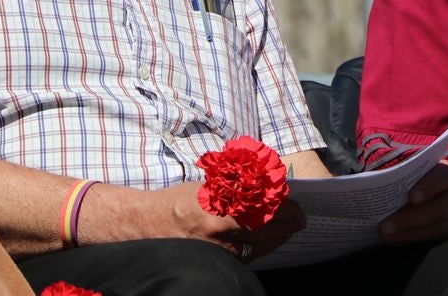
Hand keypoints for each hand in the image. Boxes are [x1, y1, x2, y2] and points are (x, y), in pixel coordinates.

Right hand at [82, 181, 304, 261]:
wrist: (146, 224)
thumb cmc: (176, 200)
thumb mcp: (206, 187)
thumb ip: (234, 188)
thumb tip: (265, 186)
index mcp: (218, 211)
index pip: (263, 212)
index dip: (284, 209)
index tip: (296, 204)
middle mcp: (220, 234)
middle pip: (266, 233)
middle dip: (288, 226)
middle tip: (301, 218)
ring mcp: (217, 251)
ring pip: (259, 248)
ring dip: (278, 238)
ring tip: (291, 228)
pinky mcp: (215, 261)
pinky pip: (246, 257)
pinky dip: (261, 248)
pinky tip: (270, 240)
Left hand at [379, 161, 447, 244]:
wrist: (422, 202)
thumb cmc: (408, 184)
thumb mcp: (403, 174)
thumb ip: (393, 175)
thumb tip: (369, 182)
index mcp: (446, 172)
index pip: (445, 175)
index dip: (430, 185)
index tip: (411, 197)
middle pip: (442, 207)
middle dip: (411, 219)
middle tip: (385, 227)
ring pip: (442, 229)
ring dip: (412, 235)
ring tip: (387, 237)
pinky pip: (445, 244)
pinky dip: (421, 245)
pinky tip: (401, 245)